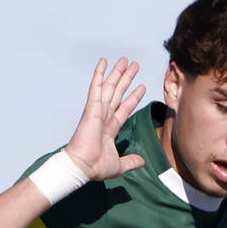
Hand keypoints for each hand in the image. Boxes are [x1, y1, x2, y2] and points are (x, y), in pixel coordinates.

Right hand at [64, 57, 146, 180]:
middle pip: (118, 93)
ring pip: (110, 86)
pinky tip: (103, 61)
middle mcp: (105, 116)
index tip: (141, 87)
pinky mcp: (92, 108)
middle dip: (127, 79)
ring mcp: (98, 111)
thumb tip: (142, 162)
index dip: (133, 97)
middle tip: (134, 66)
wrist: (84, 166)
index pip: (125, 108)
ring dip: (117, 73)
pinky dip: (99, 74)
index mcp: (111, 127)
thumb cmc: (96, 167)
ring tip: (125, 60)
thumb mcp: (119, 165)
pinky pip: (96, 87)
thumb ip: (131, 161)